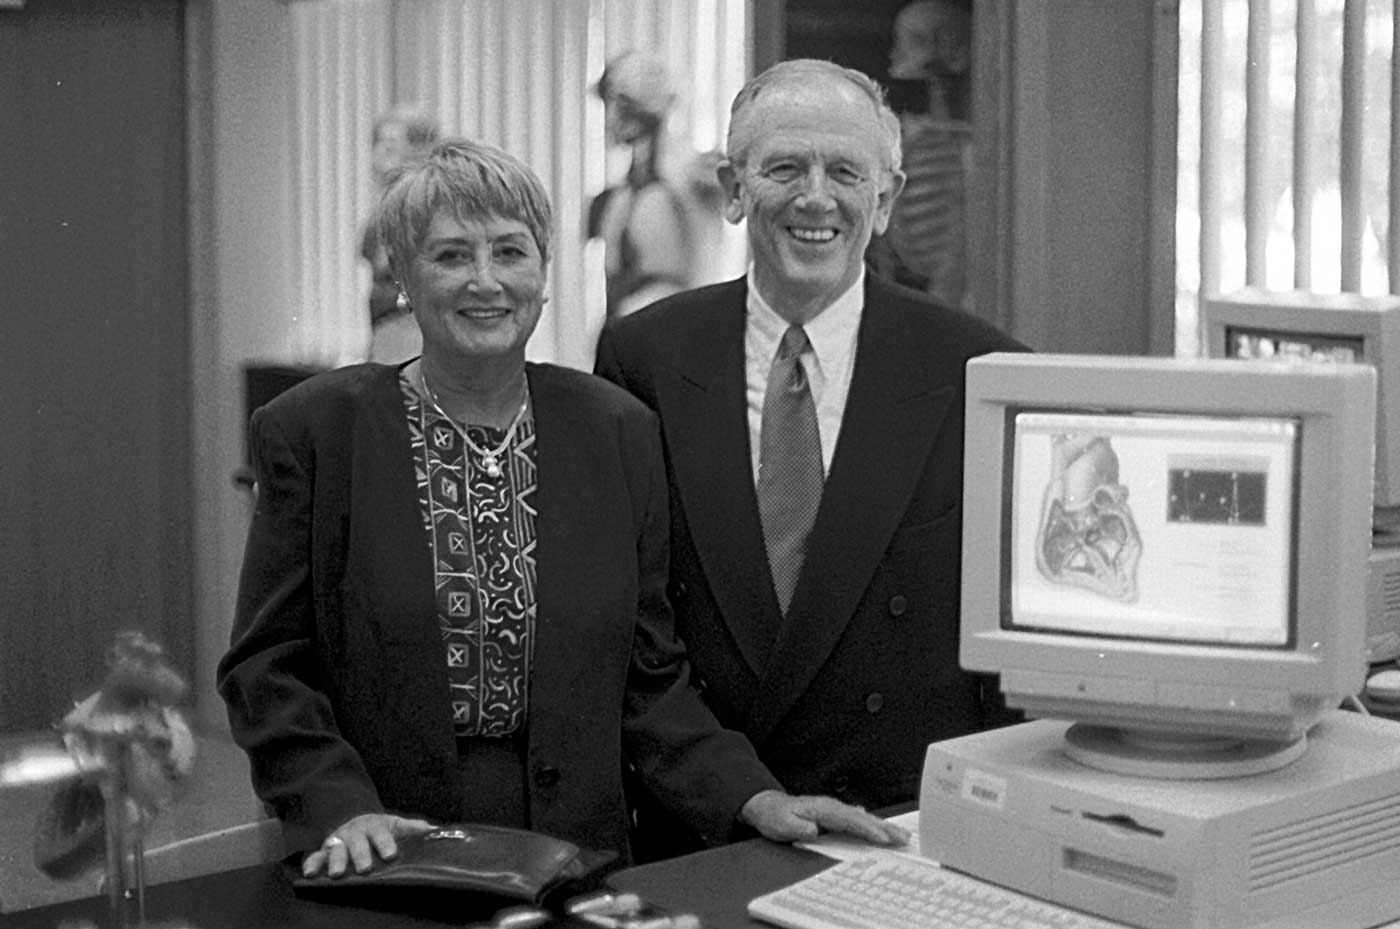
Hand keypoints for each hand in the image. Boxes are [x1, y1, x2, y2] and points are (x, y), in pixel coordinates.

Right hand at [301, 813, 435, 877]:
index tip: (390, 854)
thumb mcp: (396, 824)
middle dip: (361, 855)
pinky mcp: (325, 850)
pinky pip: (316, 856)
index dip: (386, 843)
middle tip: (365, 868)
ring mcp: (339, 841)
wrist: (356, 821)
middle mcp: (355, 833)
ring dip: (336, 861)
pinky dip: (312, 863)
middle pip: (358, 843)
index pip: (381, 834)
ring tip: (337, 874)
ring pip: (336, 850)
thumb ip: (413, 828)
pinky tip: (310, 873)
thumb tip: (434, 830)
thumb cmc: (380, 829)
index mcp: (375, 826)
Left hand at [738, 790, 909, 846]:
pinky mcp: (835, 816)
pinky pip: (858, 821)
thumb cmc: (775, 817)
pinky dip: (873, 825)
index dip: (868, 829)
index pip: (850, 820)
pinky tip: (882, 830)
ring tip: (902, 836)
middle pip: (863, 818)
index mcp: (823, 809)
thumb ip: (796, 827)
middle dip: (885, 828)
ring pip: (864, 818)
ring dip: (883, 827)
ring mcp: (835, 810)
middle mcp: (832, 807)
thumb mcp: (781, 824)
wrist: (768, 807)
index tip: (883, 838)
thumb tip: (812, 830)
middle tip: (904, 838)